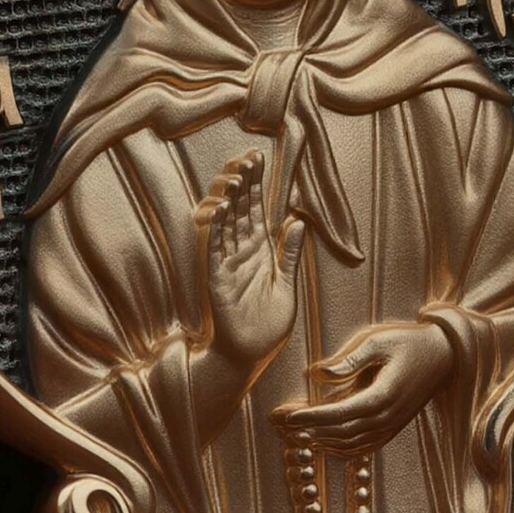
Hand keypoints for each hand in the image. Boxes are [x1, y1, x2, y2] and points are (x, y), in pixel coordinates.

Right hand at [196, 149, 305, 375]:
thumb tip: (299, 220)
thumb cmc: (268, 324)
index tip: (259, 159)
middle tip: (248, 157)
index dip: (258, 184)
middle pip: (242, 209)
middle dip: (244, 183)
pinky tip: (221, 209)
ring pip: (226, 223)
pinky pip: (215, 248)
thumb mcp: (287, 285)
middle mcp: (242, 251)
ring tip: (235, 178)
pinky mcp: (216, 277)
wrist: (250, 355)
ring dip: (229, 200)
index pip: (258, 209)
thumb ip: (291, 254)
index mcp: (261, 251)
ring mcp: (227, 262)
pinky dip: (217, 228)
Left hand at [276, 320, 453, 455]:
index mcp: (382, 396)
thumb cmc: (408, 343)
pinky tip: (323, 442)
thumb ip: (348, 360)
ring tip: (296, 435)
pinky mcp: (392, 430)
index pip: (339, 414)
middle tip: (281, 425)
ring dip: (322, 442)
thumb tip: (315, 373)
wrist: (444, 357)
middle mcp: (386, 418)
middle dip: (309, 431)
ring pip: (350, 446)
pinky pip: (363, 448)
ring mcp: (391, 427)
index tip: (288, 417)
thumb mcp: (378, 341)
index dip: (311, 418)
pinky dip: (341, 449)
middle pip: (340, 433)